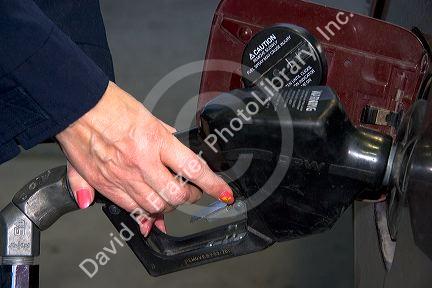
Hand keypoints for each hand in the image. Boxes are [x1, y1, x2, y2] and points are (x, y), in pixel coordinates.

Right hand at [57, 82, 233, 235]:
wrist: (75, 106)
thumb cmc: (109, 106)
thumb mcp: (148, 115)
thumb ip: (164, 134)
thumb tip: (176, 145)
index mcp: (155, 141)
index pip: (194, 169)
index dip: (213, 186)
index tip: (223, 193)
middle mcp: (141, 162)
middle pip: (176, 196)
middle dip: (190, 198)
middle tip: (192, 193)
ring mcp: (122, 177)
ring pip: (155, 207)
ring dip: (168, 207)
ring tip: (171, 199)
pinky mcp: (105, 185)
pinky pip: (130, 208)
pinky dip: (143, 213)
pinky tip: (149, 212)